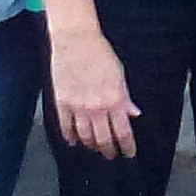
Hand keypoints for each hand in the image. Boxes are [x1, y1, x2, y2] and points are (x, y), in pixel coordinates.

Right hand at [51, 25, 141, 157]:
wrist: (76, 40)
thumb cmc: (101, 53)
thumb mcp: (120, 75)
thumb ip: (126, 97)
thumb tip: (134, 114)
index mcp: (115, 100)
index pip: (123, 132)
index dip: (127, 146)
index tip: (129, 153)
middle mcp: (96, 108)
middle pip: (103, 139)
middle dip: (109, 150)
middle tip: (111, 155)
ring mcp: (77, 107)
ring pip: (84, 136)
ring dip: (91, 145)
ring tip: (95, 149)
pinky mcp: (61, 102)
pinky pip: (65, 126)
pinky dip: (69, 137)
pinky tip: (73, 142)